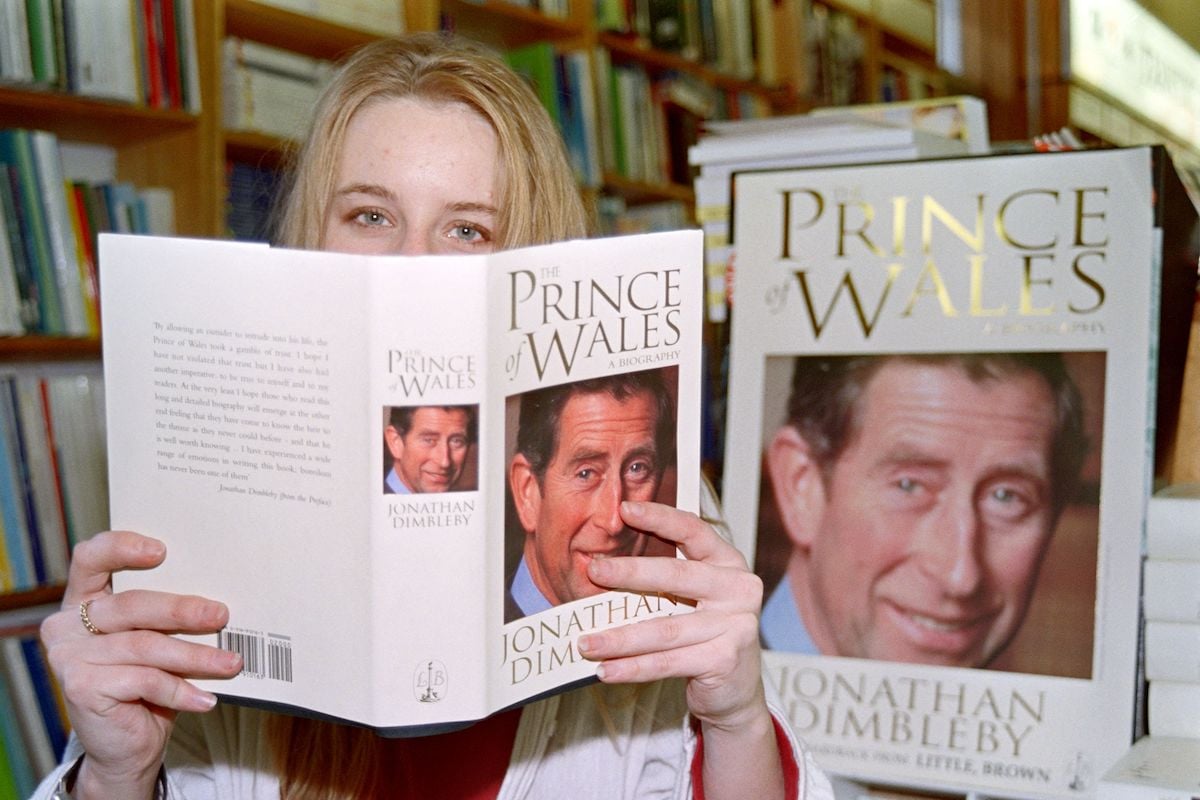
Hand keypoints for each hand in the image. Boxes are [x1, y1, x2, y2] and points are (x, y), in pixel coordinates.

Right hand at [39, 531, 241, 796]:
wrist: (126, 745)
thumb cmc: (148, 684)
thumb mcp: (157, 640)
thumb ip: (169, 617)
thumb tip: (220, 601)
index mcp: (84, 599)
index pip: (91, 558)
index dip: (122, 548)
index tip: (162, 551)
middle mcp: (67, 624)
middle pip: (130, 606)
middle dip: (181, 610)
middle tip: (221, 615)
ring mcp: (69, 656)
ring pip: (144, 646)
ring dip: (195, 656)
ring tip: (231, 663)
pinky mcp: (80, 687)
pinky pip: (143, 681)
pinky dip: (181, 690)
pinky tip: (206, 699)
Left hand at [576, 501, 766, 730]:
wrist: (735, 689)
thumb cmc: (703, 635)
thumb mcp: (691, 598)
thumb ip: (663, 579)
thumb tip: (601, 567)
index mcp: (728, 563)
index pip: (693, 531)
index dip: (660, 518)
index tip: (625, 509)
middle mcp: (738, 589)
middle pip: (676, 576)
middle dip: (629, 572)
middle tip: (593, 570)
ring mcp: (736, 625)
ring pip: (665, 629)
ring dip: (619, 637)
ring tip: (586, 642)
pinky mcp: (725, 659)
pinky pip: (668, 663)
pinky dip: (632, 668)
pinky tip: (606, 670)